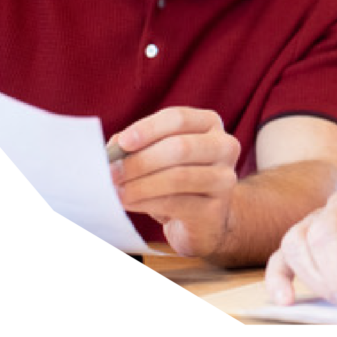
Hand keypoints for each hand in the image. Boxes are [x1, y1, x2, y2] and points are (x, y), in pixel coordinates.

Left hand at [109, 107, 239, 257]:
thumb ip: (138, 145)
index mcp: (209, 123)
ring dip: (140, 185)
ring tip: (117, 191)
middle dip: (140, 161)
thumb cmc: (176, 178)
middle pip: (180, 147)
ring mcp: (224, 179)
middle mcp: (224, 146)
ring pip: (178, 177)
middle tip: (112, 172)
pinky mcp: (215, 210)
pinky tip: (129, 203)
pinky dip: (146, 202)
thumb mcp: (159, 154)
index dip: (148, 129)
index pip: (178, 118)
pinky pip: (176, 204)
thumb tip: (114, 147)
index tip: (122, 143)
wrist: (204, 218)